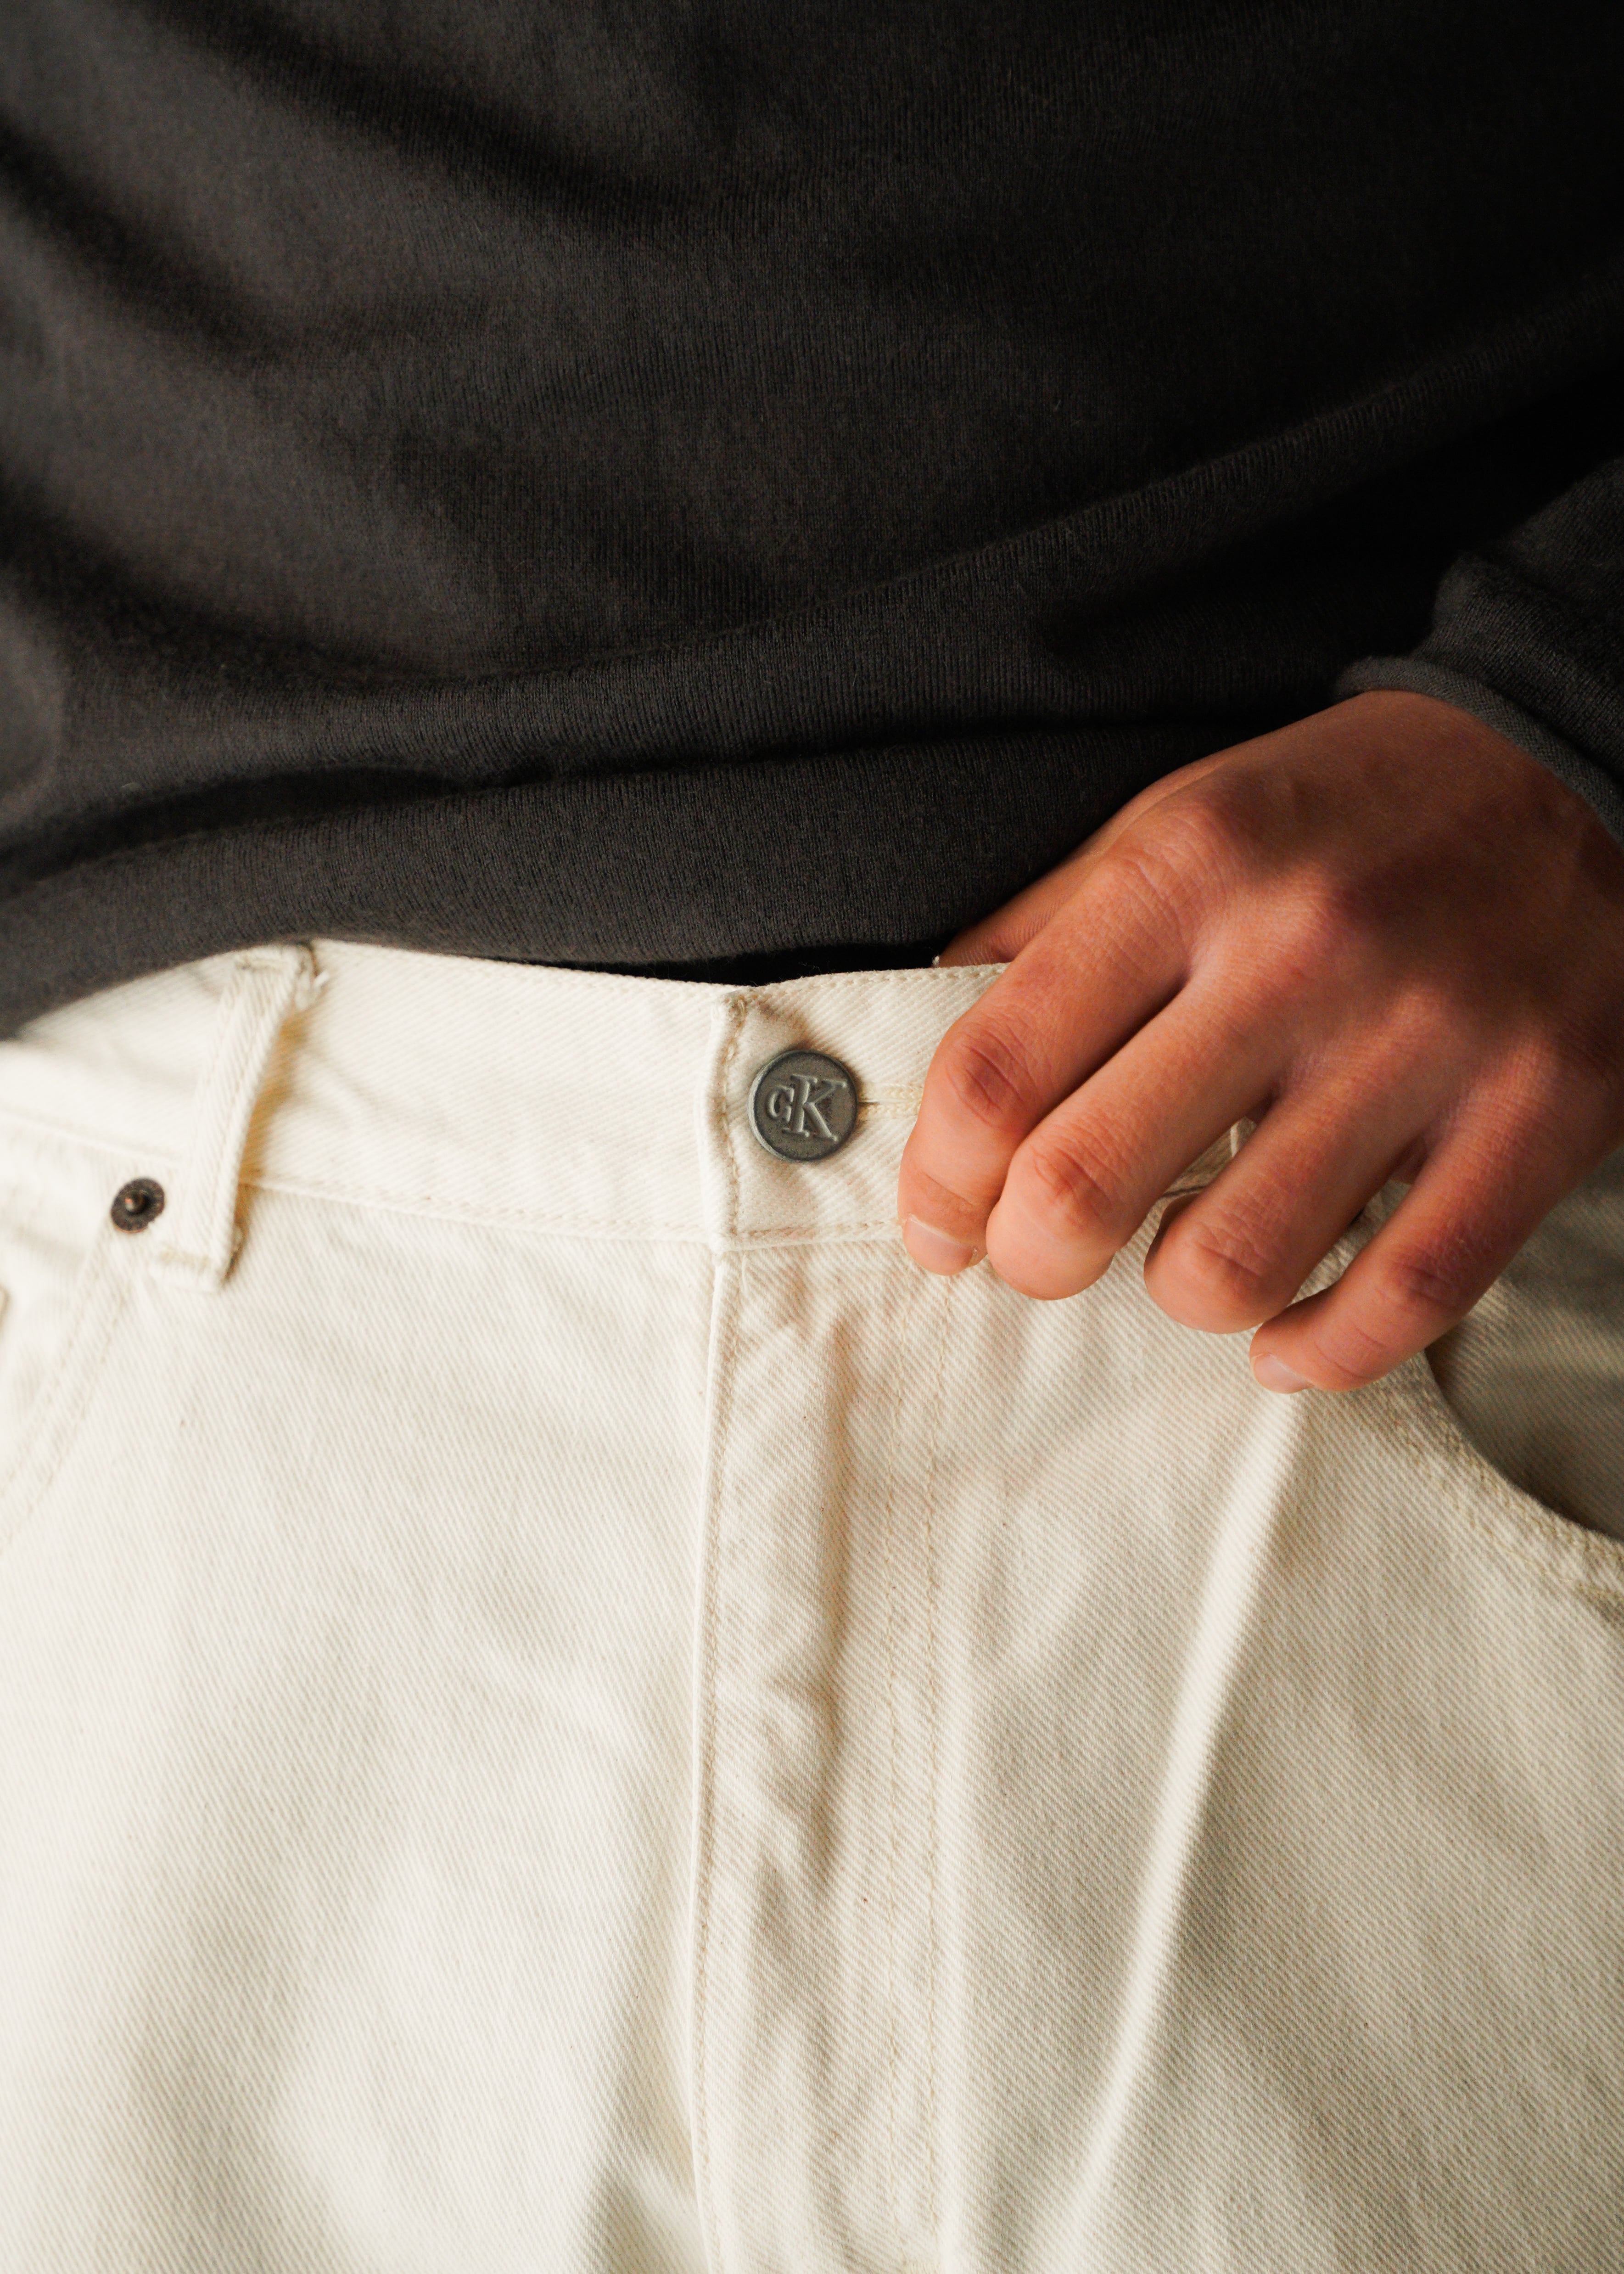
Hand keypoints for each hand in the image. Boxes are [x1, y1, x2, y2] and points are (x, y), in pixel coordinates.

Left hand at [896, 690, 1623, 1391]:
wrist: (1579, 757)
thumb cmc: (1349, 812)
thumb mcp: (1179, 820)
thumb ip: (1045, 932)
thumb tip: (925, 1057)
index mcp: (1188, 867)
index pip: (995, 1071)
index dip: (936, 1181)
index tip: (940, 1223)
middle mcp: (1300, 951)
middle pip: (1084, 1185)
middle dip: (1031, 1258)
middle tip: (1041, 1256)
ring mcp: (1427, 1041)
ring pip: (1230, 1266)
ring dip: (1178, 1295)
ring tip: (1186, 1259)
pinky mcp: (1540, 1115)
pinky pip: (1399, 1301)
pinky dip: (1316, 1351)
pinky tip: (1283, 1335)